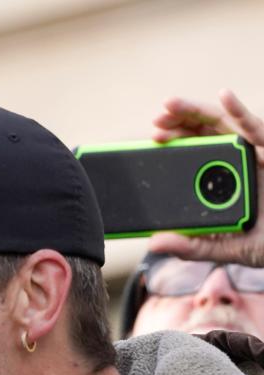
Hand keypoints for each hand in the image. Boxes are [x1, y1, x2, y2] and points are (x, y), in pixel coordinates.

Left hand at [147, 89, 263, 266]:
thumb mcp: (227, 248)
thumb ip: (193, 247)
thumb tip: (155, 243)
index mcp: (220, 182)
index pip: (191, 158)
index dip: (172, 146)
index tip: (151, 141)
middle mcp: (236, 163)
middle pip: (202, 136)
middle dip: (177, 124)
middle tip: (156, 121)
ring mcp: (255, 154)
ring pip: (221, 126)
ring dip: (195, 112)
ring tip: (170, 105)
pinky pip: (257, 128)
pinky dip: (240, 111)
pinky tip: (224, 96)